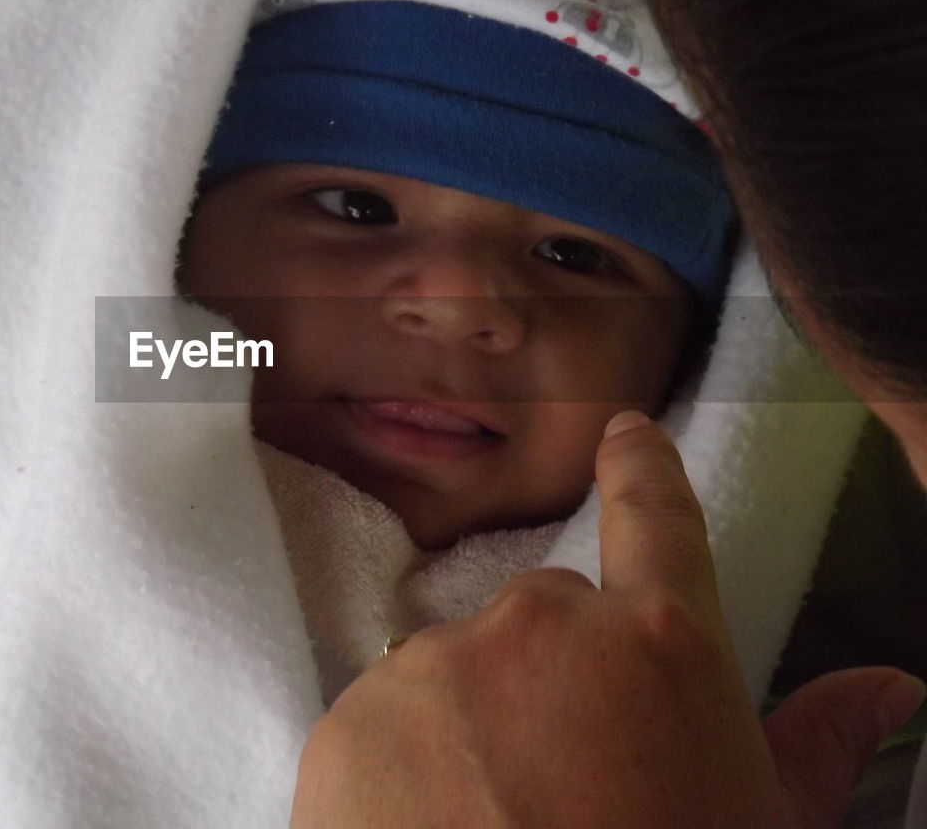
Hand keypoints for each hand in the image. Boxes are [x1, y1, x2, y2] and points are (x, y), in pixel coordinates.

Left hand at [291, 412, 924, 828]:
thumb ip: (814, 746)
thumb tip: (891, 684)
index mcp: (658, 645)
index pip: (655, 520)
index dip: (641, 472)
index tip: (621, 433)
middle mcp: (542, 626)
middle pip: (547, 617)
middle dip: (559, 676)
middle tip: (567, 777)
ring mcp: (435, 665)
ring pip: (460, 668)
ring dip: (475, 722)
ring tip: (492, 820)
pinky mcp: (350, 715)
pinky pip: (383, 718)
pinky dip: (401, 764)